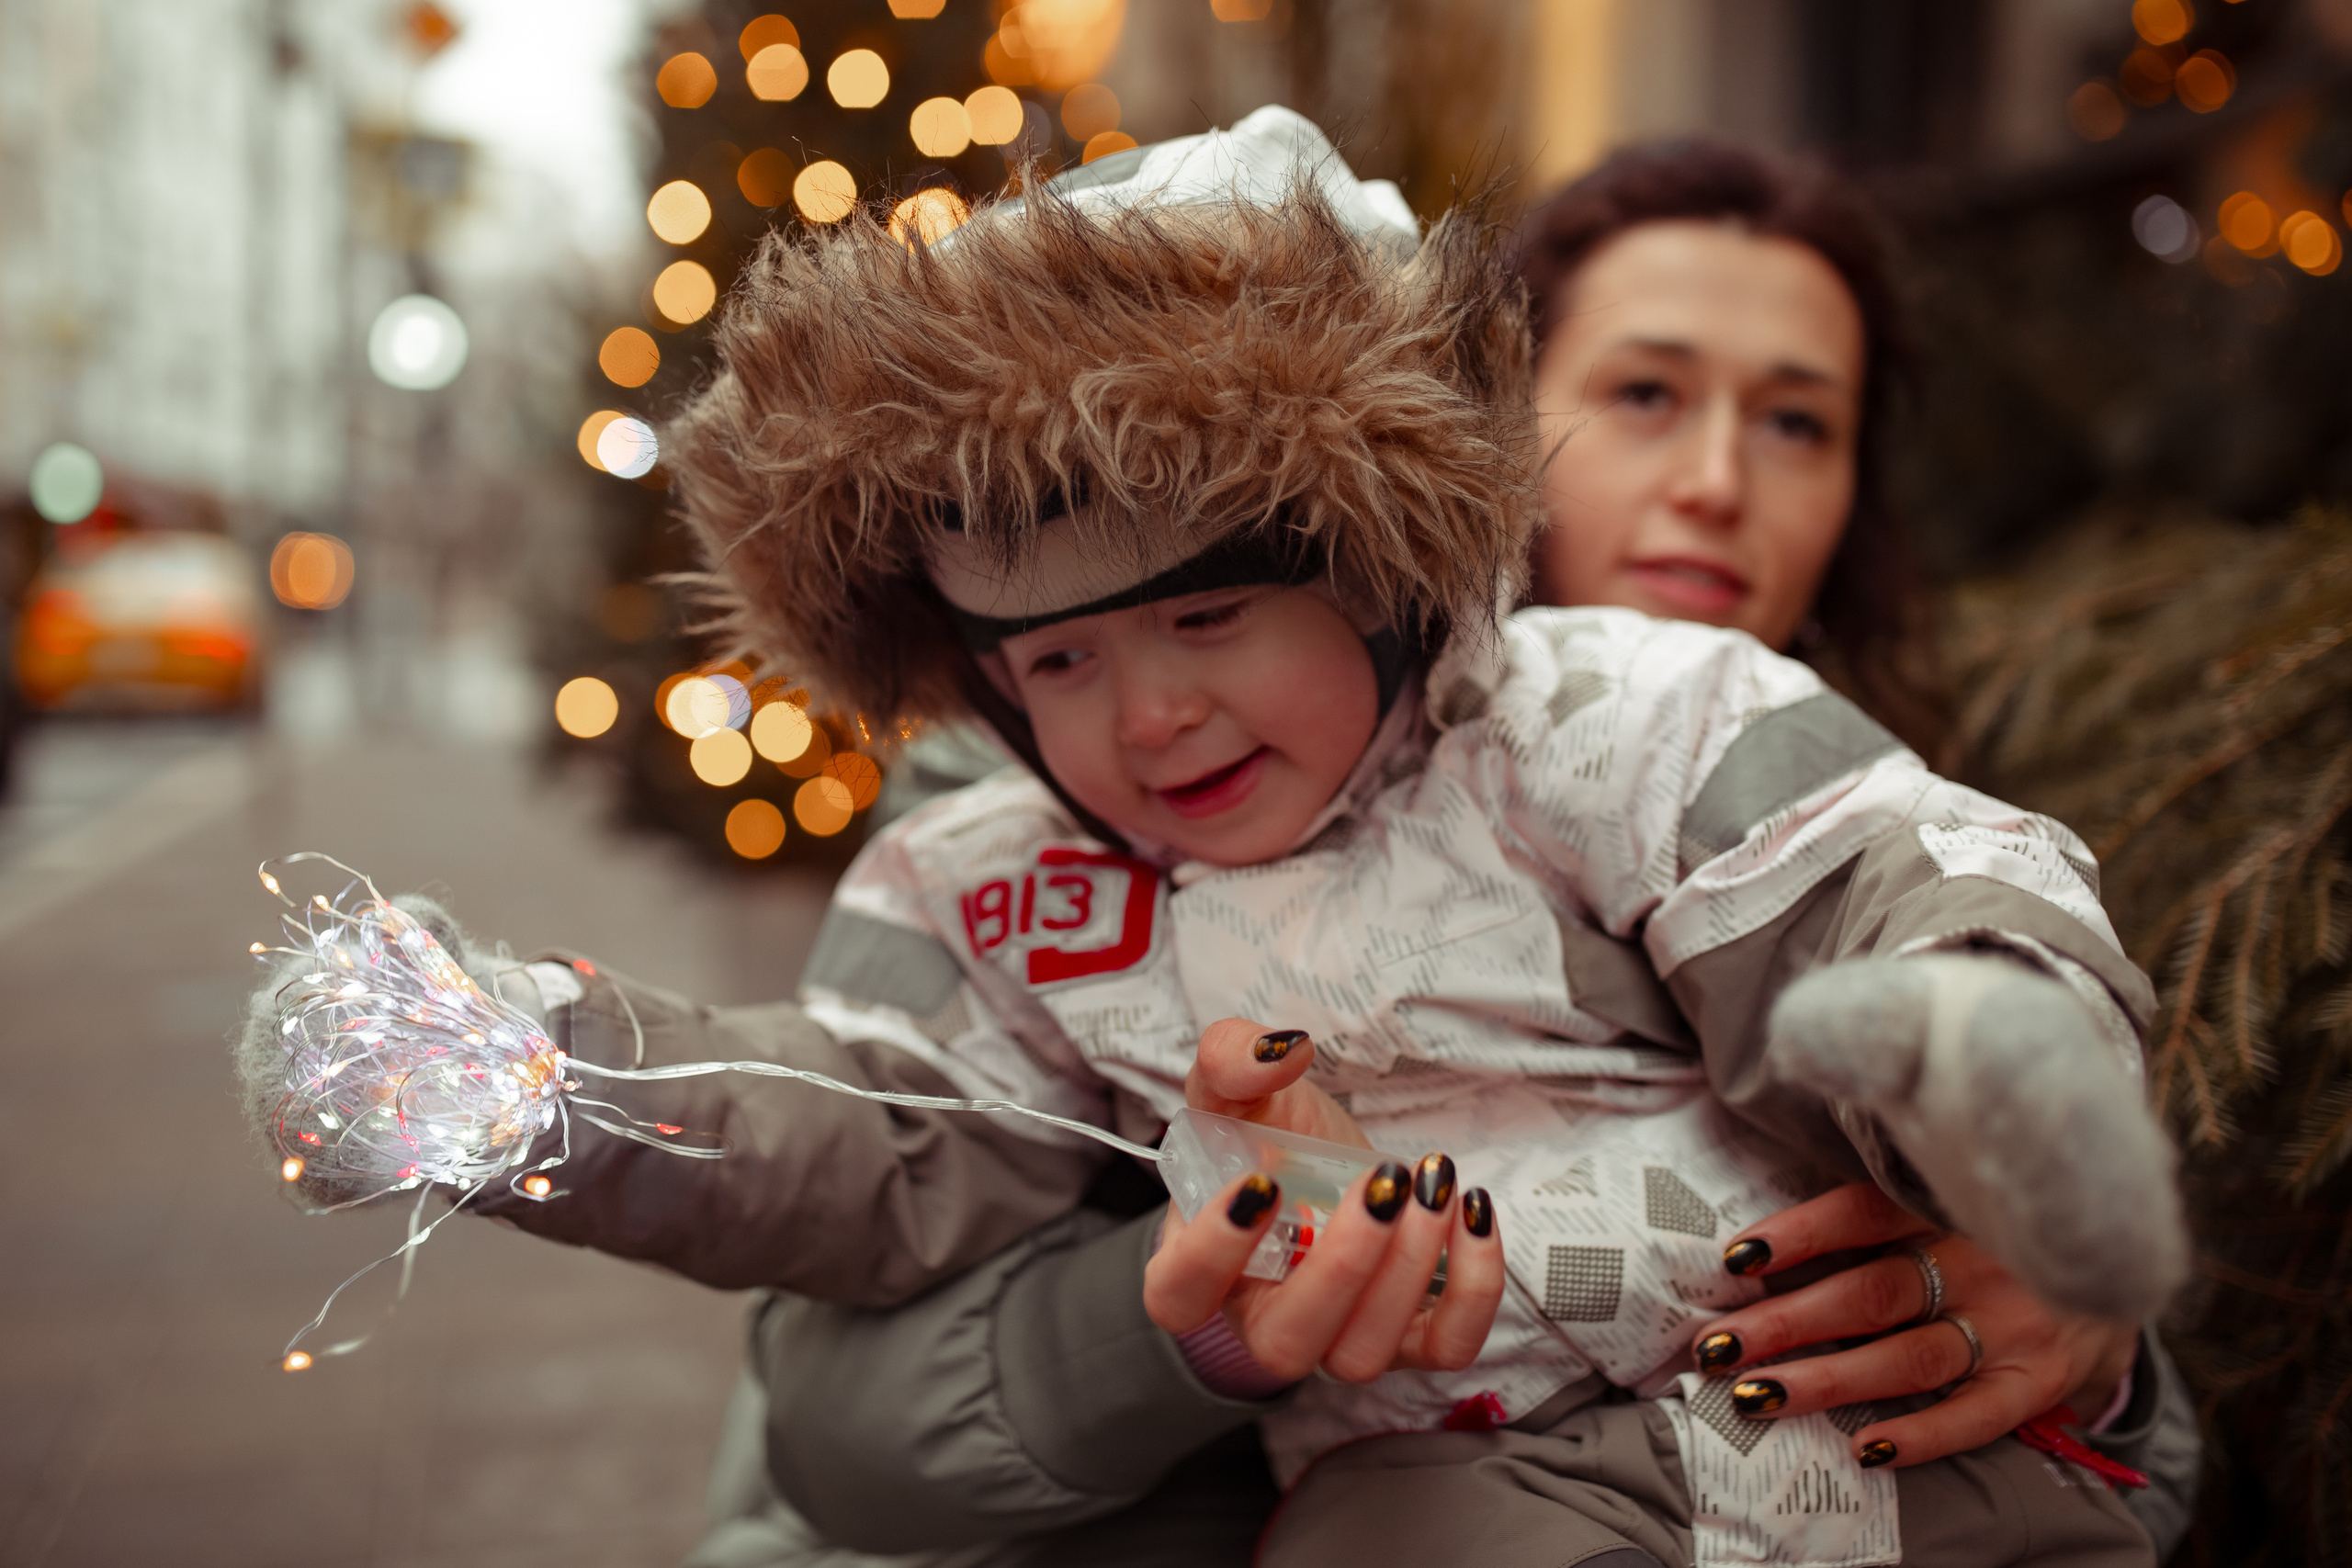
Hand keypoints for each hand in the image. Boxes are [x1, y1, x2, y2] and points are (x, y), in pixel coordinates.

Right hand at [1143, 1019, 1506, 1381]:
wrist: (1333, 1168)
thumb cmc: (1273, 1141)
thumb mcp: (1241, 1088)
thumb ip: (1233, 1058)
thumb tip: (1280, 1049)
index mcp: (1199, 1269)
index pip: (1178, 1296)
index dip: (1211, 1253)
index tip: (1262, 1179)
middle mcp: (1263, 1322)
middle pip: (1285, 1343)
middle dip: (1341, 1265)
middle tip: (1382, 1184)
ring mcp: (1337, 1342)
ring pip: (1362, 1354)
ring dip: (1408, 1269)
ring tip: (1431, 1183)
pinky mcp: (1411, 1340)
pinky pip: (1447, 1346)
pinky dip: (1474, 1287)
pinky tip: (1471, 1210)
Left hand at [1688, 1184, 2139, 1468]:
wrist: (2118, 1261)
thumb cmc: (1993, 1231)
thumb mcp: (1946, 1199)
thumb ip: (1875, 1217)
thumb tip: (1758, 1251)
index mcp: (1946, 1205)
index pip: (1861, 1213)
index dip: (1797, 1234)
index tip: (1734, 1259)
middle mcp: (1981, 1260)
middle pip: (1870, 1294)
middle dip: (1786, 1322)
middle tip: (1716, 1346)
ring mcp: (2013, 1324)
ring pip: (1908, 1357)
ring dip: (1828, 1380)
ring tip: (1758, 1395)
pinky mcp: (2038, 1380)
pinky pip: (1974, 1416)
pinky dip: (1920, 1435)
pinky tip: (1865, 1448)